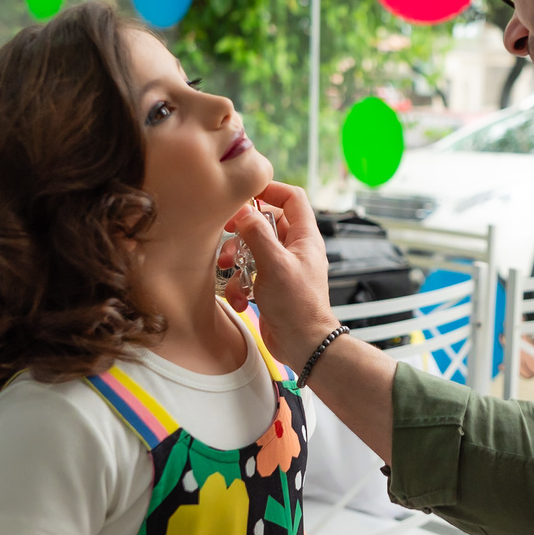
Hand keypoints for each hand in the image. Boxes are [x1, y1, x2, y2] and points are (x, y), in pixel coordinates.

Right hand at [222, 182, 337, 369]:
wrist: (302, 344)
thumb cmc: (297, 307)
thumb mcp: (274, 265)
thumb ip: (257, 235)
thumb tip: (244, 211)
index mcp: (304, 238)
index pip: (292, 198)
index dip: (271, 190)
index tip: (246, 193)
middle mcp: (295, 249)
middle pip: (267, 223)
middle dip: (244, 231)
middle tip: (229, 235)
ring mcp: (283, 268)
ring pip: (253, 249)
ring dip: (237, 260)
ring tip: (230, 270)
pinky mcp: (271, 286)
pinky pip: (250, 275)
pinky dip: (240, 284)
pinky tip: (241, 298)